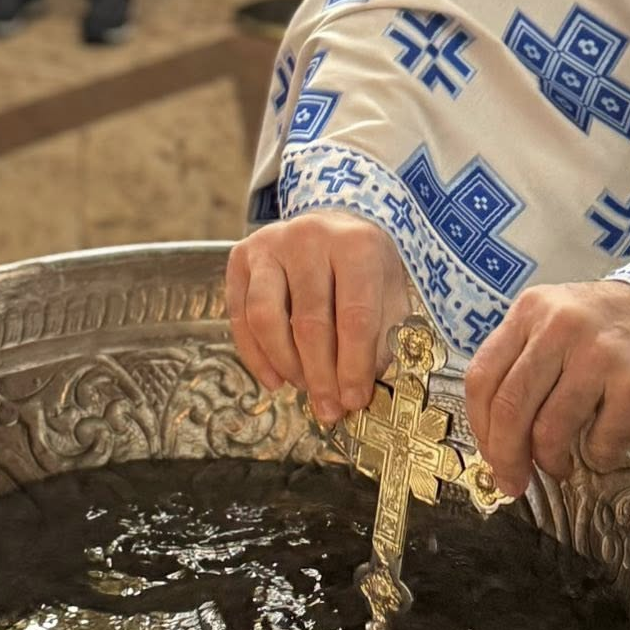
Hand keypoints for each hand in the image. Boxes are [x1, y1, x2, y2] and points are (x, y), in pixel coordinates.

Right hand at [226, 215, 409, 425]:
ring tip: (304, 387)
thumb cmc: (366, 265)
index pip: (354, 318)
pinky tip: (275, 379)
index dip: (354, 367)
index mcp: (357, 245)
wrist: (336, 221)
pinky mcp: (242, 256)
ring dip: (286, 365)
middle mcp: (310, 237)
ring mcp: (270, 244)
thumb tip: (357, 390)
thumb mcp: (389, 292)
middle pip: (309, 322)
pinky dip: (255, 355)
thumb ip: (381, 337)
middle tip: (329, 408)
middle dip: (320, 376)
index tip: (355, 399)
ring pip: (266, 318)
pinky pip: (240, 315)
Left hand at [465, 280, 629, 497]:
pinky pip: (601, 442)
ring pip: (550, 430)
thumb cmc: (612, 327)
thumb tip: (496, 438)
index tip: (490, 456)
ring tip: (562, 465)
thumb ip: (524, 363)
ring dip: (552, 462)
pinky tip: (604, 448)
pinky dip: (599, 457)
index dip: (480, 428)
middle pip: (510, 407)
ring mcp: (600, 353)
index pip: (483, 377)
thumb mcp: (557, 320)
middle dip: (506, 458)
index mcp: (532, 311)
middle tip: (513, 483)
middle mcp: (561, 326)